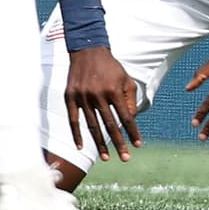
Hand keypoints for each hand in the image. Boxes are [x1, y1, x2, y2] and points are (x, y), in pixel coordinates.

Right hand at [64, 46, 142, 161]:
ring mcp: (83, 97)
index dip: (132, 132)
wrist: (87, 50)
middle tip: (125, 159)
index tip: (138, 145)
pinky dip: (76, 134)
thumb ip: (130, 99)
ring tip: (106, 158)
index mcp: (114, 90)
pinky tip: (80, 147)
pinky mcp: (70, 97)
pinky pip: (73, 120)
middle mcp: (98, 95)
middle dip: (119, 143)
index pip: (126, 117)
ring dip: (100, 143)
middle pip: (110, 125)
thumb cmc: (110, 66)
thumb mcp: (125, 79)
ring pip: (92, 126)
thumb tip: (132, 121)